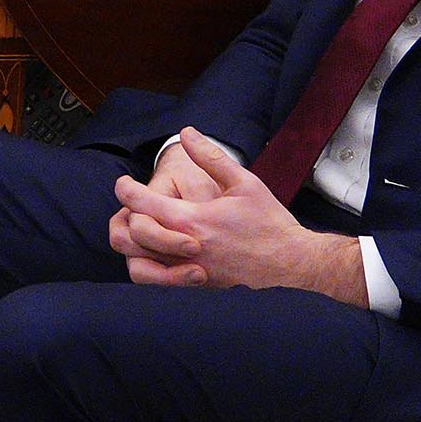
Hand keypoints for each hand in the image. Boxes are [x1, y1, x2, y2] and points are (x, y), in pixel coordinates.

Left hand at [106, 131, 360, 299]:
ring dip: (134, 247)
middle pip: (132, 235)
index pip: (142, 204)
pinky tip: (160, 253)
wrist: (295, 266)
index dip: (126, 190)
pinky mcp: (199, 288)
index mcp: (194, 220)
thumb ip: (211, 157)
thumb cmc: (271, 224)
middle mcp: (186, 250)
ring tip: (142, 230)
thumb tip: (186, 133)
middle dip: (126, 218)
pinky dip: (150, 269)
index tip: (124, 184)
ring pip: (140, 266)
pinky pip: (160, 284)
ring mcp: (191, 273)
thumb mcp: (244, 183)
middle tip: (132, 208)